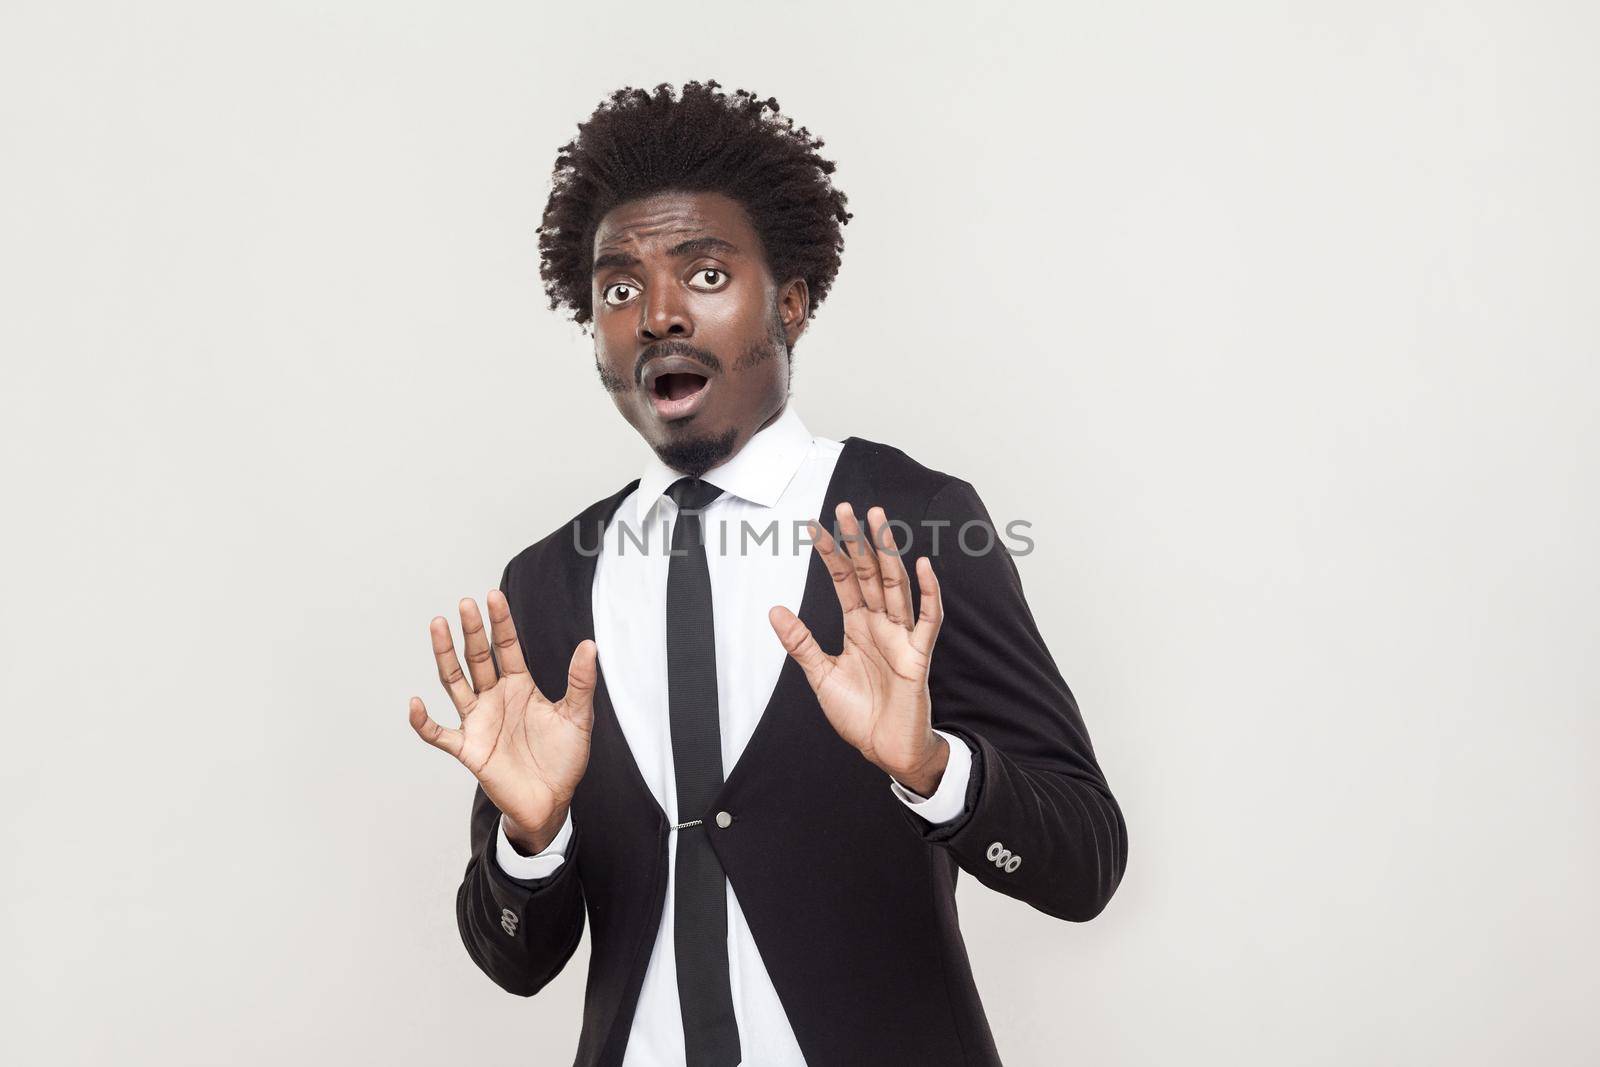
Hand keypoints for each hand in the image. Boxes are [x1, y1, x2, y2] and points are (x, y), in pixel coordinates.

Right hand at [409, 590, 596, 851]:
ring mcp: (479, 721)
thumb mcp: (578, 718)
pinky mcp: (469, 749)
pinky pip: (439, 734)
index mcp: (520, 687)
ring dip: (445, 656)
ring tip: (437, 626)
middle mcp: (495, 698)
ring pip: (455, 683)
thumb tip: (590, 645)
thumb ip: (580, 682)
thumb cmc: (564, 760)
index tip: (494, 595)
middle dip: (472, 631)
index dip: (501, 623)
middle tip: (465, 604)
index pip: (507, 647)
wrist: (551, 802)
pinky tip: (416, 704)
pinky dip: (424, 722)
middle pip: (478, 658)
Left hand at [768, 503, 948, 794]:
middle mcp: (880, 624)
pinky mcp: (918, 655)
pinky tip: (923, 566)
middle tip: (848, 508)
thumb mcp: (820, 675)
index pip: (843, 579)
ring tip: (879, 521)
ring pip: (895, 586)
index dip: (830, 553)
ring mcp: (901, 637)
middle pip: (869, 573)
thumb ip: (800, 642)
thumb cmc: (860, 714)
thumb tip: (774, 609)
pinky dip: (929, 593)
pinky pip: (928, 619)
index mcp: (858, 626)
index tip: (813, 527)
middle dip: (859, 541)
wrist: (885, 750)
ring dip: (889, 553)